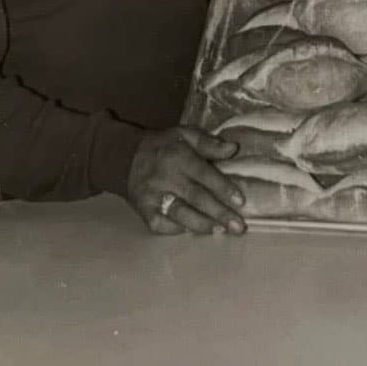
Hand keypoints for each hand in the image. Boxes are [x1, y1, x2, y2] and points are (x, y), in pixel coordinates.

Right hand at [126, 126, 246, 234]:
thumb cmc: (164, 146)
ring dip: (201, 224)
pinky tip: (192, 231)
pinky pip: (160, 224)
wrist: (126, 156)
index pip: (204, 174)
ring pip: (179, 213)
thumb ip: (209, 142)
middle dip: (219, 213)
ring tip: (221, 231)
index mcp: (178, 156)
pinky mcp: (143, 208)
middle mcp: (165, 176)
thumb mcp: (185, 135)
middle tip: (238, 227)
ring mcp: (152, 194)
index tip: (240, 201)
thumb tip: (233, 149)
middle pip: (195, 197)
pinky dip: (176, 229)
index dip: (223, 188)